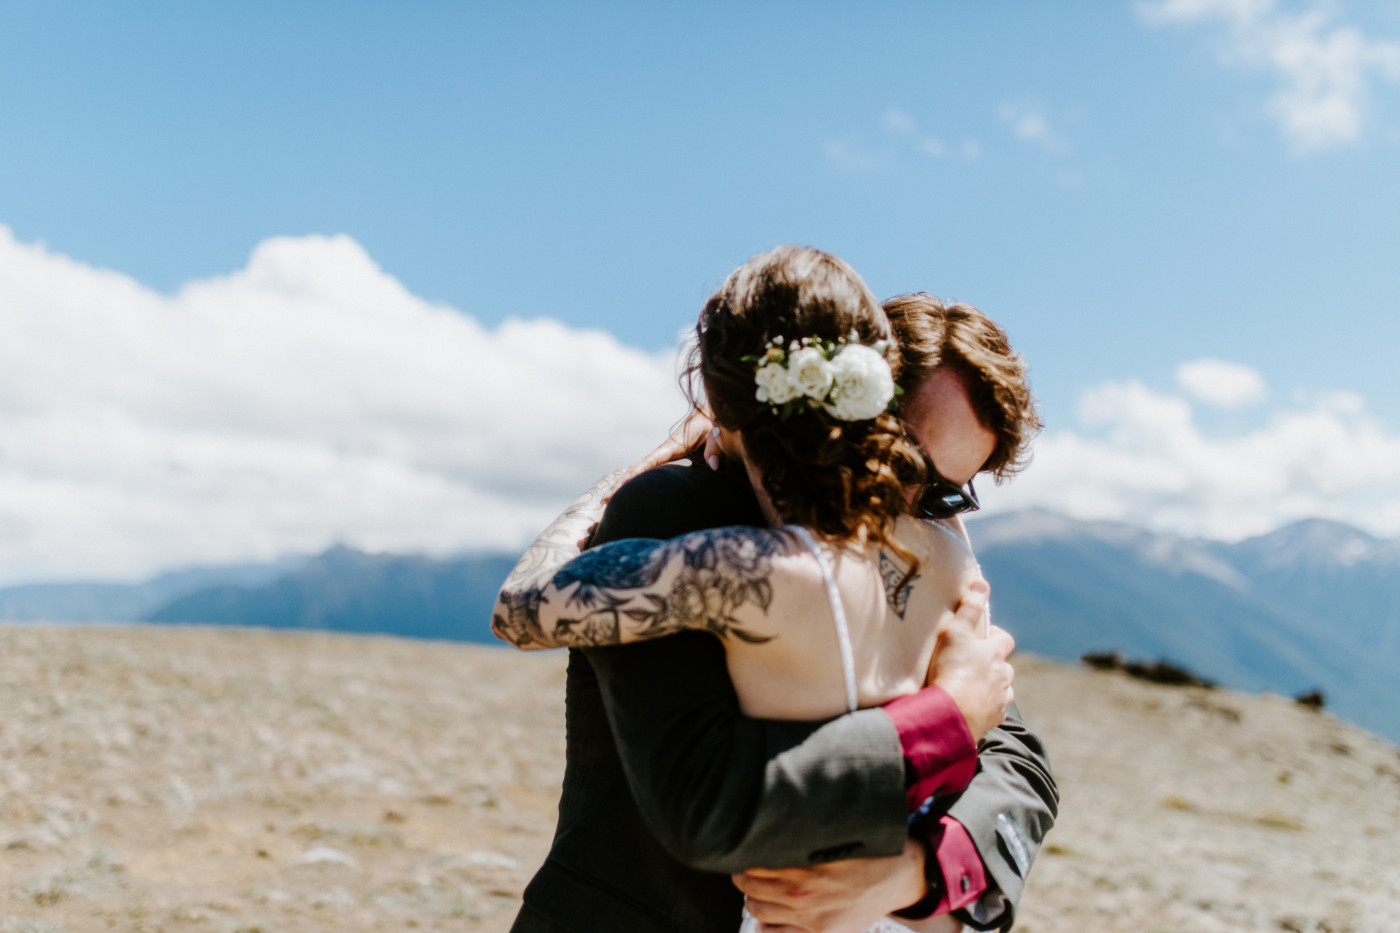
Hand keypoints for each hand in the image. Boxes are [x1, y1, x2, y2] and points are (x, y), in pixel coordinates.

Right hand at [611, 409, 716, 496]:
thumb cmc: (717, 420)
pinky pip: (653, 469)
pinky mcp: (675, 456)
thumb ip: (715, 447)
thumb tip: (712, 466)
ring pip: (643, 469)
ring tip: (610, 500)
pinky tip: (634, 490)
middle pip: (639, 467)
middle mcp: (667, 449)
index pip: (651, 461)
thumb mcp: (717, 431)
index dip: (637, 473)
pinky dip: (640, 479)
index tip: (622, 485)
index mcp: (675, 444)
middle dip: (622, 482)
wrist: (717, 410)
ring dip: (626, 482)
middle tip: (606, 500)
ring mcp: (669, 452)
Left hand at [733, 838, 926, 932]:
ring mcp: (809, 918)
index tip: (745, 849)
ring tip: (753, 888)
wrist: (898, 877)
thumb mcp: (833, 838)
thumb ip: (802, 838)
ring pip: (757, 909)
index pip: (755, 862)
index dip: (745, 855)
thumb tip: (771, 828)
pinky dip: (764, 924)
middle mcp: (802, 894)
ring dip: (751, 897)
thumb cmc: (866, 852)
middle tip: (742, 868)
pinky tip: (766, 914)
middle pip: (750, 885)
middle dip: (742, 875)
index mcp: (804, 865)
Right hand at [926, 581, 1014, 742]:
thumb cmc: (951, 670)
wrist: (951, 714)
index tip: (981, 637)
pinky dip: (986, 707)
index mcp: (995, 654)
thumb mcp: (955, 631)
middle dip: (993, 664)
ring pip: (1002, 689)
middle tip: (972, 663)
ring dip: (991, 686)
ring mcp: (999, 699)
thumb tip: (982, 583)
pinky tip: (971, 707)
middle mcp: (1003, 676)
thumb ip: (969, 608)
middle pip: (1005, 666)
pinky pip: (994, 711)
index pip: (1006, 639)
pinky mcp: (992, 720)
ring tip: (971, 687)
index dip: (995, 636)